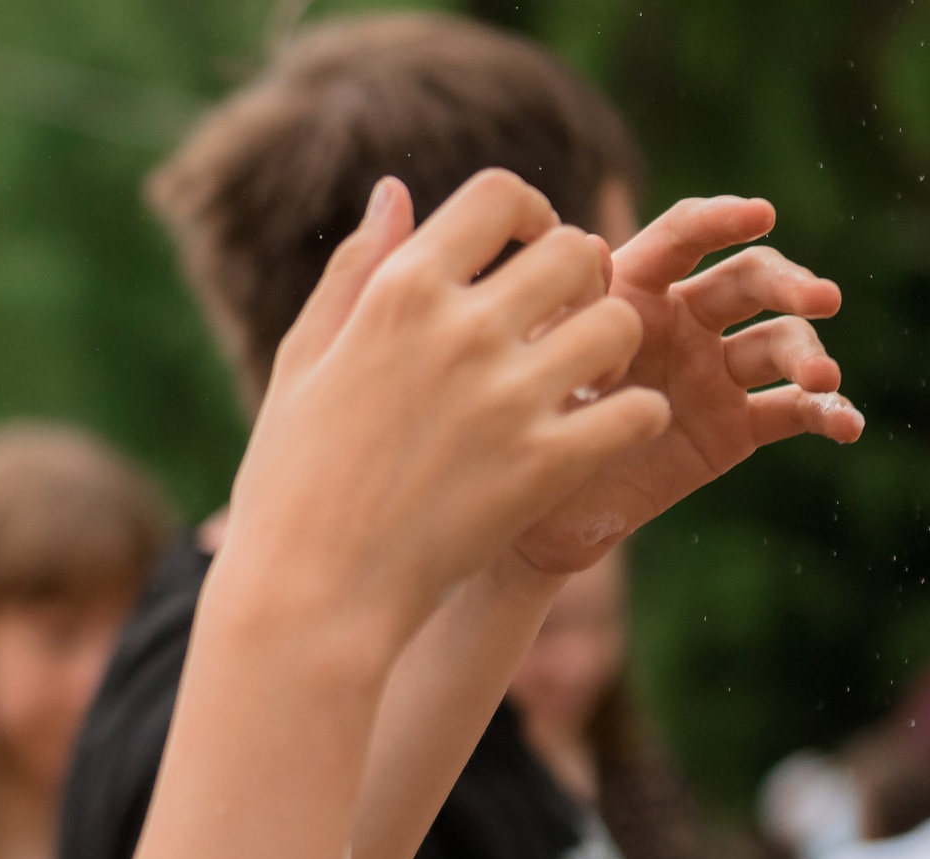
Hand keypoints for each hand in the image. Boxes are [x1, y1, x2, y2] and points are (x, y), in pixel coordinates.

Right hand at [223, 170, 667, 655]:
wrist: (308, 595)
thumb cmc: (293, 480)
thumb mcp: (304, 364)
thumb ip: (354, 273)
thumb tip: (394, 192)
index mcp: (398, 295)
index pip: (500, 196)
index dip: (528, 215)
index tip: (523, 252)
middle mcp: (459, 333)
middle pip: (576, 252)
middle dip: (579, 279)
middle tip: (559, 323)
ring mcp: (507, 400)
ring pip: (620, 322)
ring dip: (611, 344)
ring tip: (581, 379)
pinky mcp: (545, 467)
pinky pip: (636, 410)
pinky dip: (630, 419)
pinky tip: (596, 435)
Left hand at [509, 196, 861, 577]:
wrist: (533, 513)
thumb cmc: (520, 426)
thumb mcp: (533, 366)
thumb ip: (564, 311)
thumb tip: (589, 245)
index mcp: (635, 289)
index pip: (684, 237)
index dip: (721, 219)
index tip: (761, 214)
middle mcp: (685, 320)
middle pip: (749, 281)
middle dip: (788, 284)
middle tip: (821, 299)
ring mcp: (716, 371)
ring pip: (778, 343)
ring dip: (808, 354)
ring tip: (821, 378)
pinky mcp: (737, 425)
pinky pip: (792, 412)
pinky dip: (826, 413)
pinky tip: (846, 424)